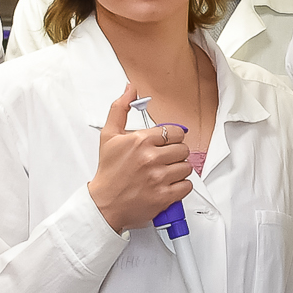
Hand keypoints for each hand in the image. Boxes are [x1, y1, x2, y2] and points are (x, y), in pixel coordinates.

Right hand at [90, 85, 194, 230]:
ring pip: (187, 167)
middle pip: (183, 149)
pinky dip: (180, 186)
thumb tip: (130, 89)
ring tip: (164, 173)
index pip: (174, 132)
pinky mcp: (165, 196)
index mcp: (140, 141)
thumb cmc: (108, 171)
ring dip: (178, 170)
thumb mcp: (109, 136)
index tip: (165, 144)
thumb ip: (120, 109)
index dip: (171, 138)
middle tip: (163, 160)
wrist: (105, 203)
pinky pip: (187, 186)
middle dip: (175, 154)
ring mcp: (159, 178)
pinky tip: (167, 184)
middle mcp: (151, 158)